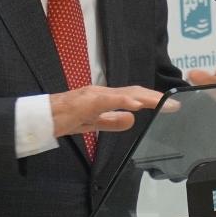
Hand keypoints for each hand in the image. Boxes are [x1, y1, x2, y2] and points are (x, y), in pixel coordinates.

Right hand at [50, 85, 174, 137]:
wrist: (40, 118)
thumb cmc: (63, 119)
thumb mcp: (93, 123)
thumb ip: (111, 121)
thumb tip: (132, 120)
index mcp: (105, 98)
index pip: (134, 97)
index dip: (153, 100)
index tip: (170, 105)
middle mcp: (102, 92)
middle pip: (134, 92)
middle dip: (155, 98)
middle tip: (175, 104)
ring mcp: (94, 94)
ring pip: (125, 93)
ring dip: (145, 98)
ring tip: (162, 103)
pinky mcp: (85, 101)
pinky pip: (107, 100)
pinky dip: (123, 101)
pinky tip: (136, 105)